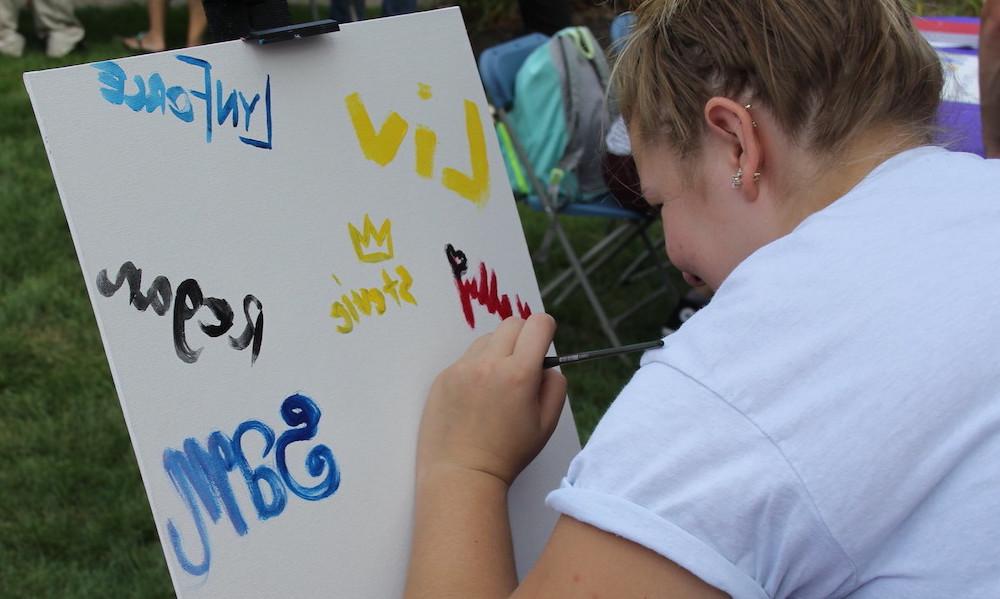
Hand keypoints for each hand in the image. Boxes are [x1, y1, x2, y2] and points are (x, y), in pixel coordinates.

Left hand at [417, 314, 566, 486]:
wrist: (462, 474)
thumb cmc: (508, 454)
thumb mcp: (546, 424)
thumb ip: (555, 387)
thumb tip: (549, 365)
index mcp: (519, 374)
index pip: (537, 324)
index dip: (546, 330)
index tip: (544, 343)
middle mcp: (489, 364)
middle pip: (512, 324)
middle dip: (524, 337)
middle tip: (523, 366)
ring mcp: (461, 368)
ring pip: (487, 339)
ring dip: (498, 351)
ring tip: (497, 386)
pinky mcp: (443, 377)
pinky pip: (466, 359)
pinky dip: (476, 368)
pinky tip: (476, 398)